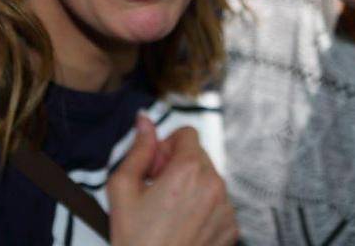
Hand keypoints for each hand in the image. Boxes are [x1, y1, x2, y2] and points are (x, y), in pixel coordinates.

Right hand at [107, 114, 237, 245]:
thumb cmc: (135, 239)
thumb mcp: (122, 189)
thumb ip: (138, 149)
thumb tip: (144, 121)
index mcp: (188, 170)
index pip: (187, 133)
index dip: (166, 147)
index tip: (154, 168)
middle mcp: (214, 184)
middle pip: (198, 156)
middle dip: (177, 166)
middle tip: (156, 192)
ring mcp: (226, 207)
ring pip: (209, 179)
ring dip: (191, 187)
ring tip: (168, 212)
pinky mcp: (232, 227)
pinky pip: (218, 203)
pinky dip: (202, 208)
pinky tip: (182, 225)